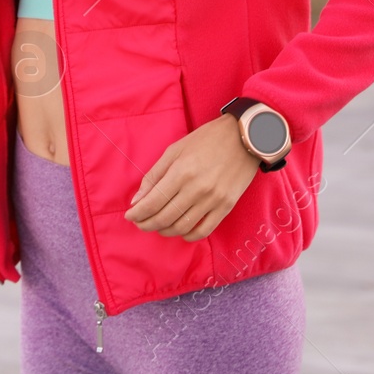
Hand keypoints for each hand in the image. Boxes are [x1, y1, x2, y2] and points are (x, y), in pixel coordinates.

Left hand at [123, 114, 260, 240]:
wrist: (244, 137)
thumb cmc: (206, 140)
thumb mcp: (174, 150)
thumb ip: (154, 176)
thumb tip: (137, 200)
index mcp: (181, 172)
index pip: (153, 202)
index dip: (138, 213)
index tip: (129, 216)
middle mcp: (197, 189)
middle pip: (165, 217)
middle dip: (147, 224)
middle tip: (139, 223)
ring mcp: (214, 200)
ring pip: (183, 226)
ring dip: (165, 230)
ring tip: (157, 226)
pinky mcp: (227, 206)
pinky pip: (205, 230)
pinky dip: (189, 235)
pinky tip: (180, 231)